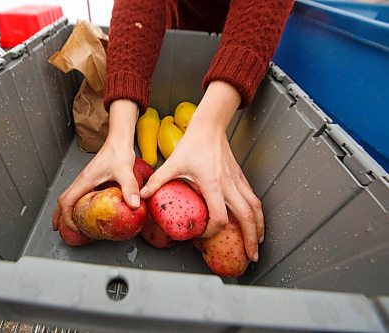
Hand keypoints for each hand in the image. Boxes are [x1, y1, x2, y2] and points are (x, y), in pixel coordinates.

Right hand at [54, 99, 139, 230]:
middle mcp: (82, 180)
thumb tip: (134, 205)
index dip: (67, 218)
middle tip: (60, 229)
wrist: (119, 140)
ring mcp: (85, 179)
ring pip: (68, 196)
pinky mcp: (91, 178)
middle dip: (59, 216)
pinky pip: (77, 193)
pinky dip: (75, 204)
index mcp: (85, 180)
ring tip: (69, 224)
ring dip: (65, 210)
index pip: (67, 202)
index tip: (76, 228)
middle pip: (62, 201)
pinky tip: (84, 210)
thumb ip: (130, 188)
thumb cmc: (119, 152)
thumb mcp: (125, 171)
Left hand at [140, 81, 263, 260]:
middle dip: (250, 239)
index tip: (201, 235)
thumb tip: (141, 197)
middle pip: (246, 217)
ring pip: (255, 208)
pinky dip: (255, 212)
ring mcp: (237, 181)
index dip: (211, 232)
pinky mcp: (240, 176)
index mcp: (213, 184)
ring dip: (258, 227)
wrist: (209, 126)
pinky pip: (252, 197)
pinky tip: (253, 220)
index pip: (218, 217)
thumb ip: (157, 182)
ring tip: (258, 242)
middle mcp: (229, 185)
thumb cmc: (193, 143)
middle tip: (251, 256)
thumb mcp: (172, 163)